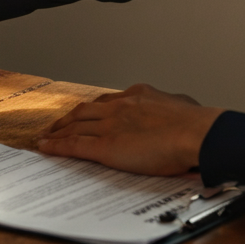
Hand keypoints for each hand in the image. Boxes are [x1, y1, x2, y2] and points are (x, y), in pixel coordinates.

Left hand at [36, 83, 223, 175]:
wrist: (198, 134)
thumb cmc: (199, 125)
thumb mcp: (184, 106)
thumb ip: (175, 106)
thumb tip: (182, 108)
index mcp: (139, 95)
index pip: (108, 102)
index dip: (93, 109)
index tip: (86, 113)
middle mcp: (119, 107)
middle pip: (84, 111)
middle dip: (68, 118)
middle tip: (57, 125)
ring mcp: (110, 125)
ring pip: (74, 126)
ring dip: (57, 132)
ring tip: (46, 137)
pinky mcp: (105, 146)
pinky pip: (73, 145)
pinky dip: (56, 146)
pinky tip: (46, 148)